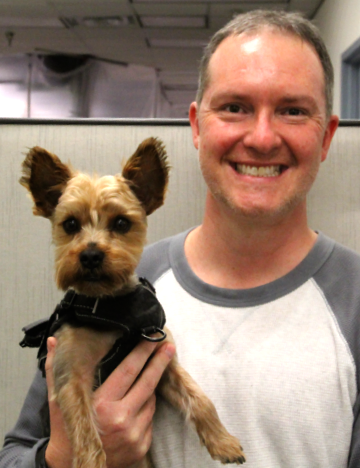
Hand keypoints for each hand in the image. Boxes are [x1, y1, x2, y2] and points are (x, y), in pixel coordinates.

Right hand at [45, 336, 175, 467]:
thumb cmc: (65, 431)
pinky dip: (146, 408)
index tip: (152, 338)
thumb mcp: (57, 400)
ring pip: (151, 400)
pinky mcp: (142, 446)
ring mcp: (134, 434)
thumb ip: (56, 369)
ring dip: (149, 387)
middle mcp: (121, 419)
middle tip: (169, 345)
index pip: (129, 370)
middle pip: (148, 382)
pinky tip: (137, 404)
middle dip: (160, 361)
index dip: (142, 352)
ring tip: (143, 379)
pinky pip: (151, 418)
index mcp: (102, 404)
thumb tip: (53, 341)